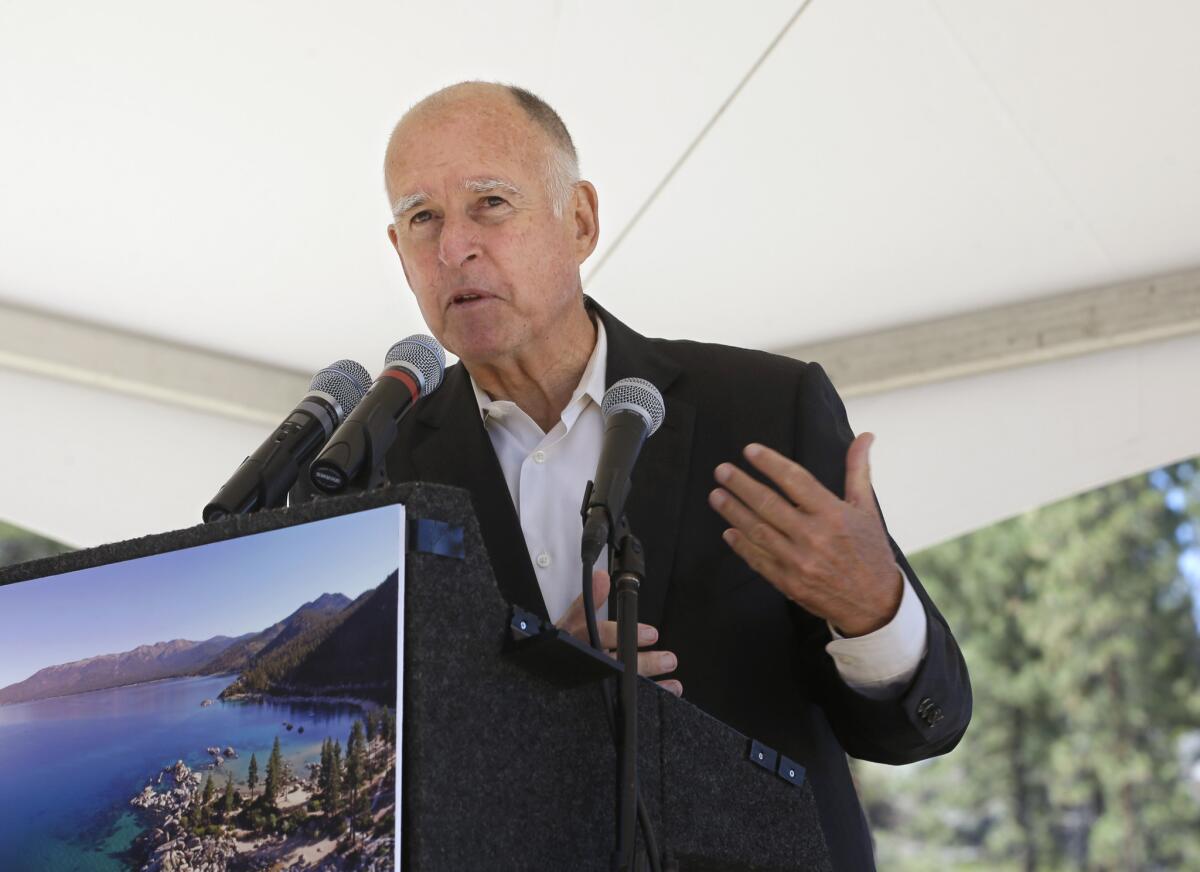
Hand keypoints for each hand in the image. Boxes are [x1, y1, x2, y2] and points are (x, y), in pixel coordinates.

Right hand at [556, 569, 682, 696]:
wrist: (548, 674)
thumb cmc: (565, 643)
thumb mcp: (572, 620)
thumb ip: (588, 599)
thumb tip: (602, 577)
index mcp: (575, 640)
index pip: (598, 635)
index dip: (622, 635)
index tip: (650, 634)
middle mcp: (584, 661)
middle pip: (615, 664)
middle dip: (644, 663)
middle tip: (667, 659)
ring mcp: (591, 680)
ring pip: (622, 682)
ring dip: (650, 677)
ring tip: (670, 674)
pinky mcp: (599, 694)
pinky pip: (625, 695)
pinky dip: (649, 692)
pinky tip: (667, 689)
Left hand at [707, 434, 900, 636]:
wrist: (875, 603)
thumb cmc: (869, 550)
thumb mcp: (867, 508)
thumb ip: (858, 470)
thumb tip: (865, 436)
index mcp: (833, 514)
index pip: (795, 480)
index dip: (770, 463)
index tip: (749, 450)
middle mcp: (814, 536)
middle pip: (769, 504)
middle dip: (741, 485)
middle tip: (721, 471)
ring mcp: (799, 562)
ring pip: (758, 531)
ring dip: (733, 512)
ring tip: (716, 495)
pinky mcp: (789, 583)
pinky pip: (758, 560)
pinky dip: (741, 545)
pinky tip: (728, 532)